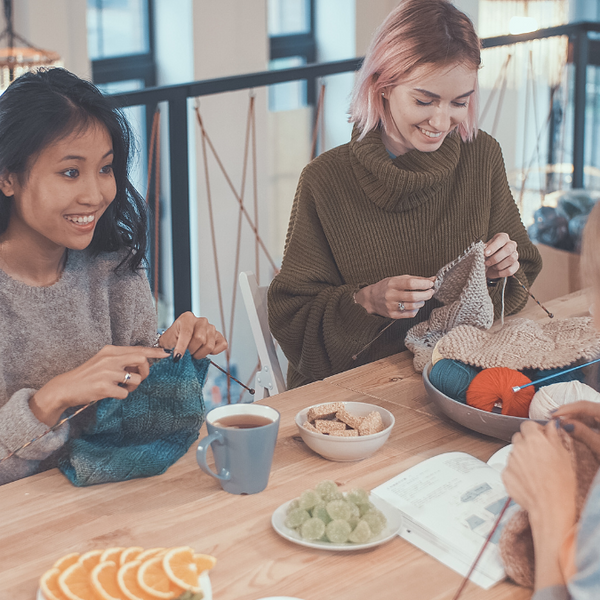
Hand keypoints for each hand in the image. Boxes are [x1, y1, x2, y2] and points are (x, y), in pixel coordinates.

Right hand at [30, 345, 169, 425]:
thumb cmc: (87, 376)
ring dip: (133, 386)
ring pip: (136, 379)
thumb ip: (121, 360)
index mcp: (110, 351)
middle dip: (146, 370)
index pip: (138, 349)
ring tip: (121, 387)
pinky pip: (125, 393)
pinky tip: (111, 394)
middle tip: (139, 377)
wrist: (65, 388)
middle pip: (142, 360)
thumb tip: (142, 363)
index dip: (154, 351)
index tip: (166, 353)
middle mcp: (110, 359)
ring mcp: (107, 373)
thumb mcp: (103, 361)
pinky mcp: (104, 387)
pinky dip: (122, 395)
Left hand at [159, 312, 227, 360]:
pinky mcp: (219, 336)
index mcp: (187, 318)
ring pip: (209, 345)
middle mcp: (201, 321)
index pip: (187, 333)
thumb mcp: (166, 343)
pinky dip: (214, 352)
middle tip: (187, 353)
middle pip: (200, 339)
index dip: (182, 347)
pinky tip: (204, 351)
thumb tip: (174, 357)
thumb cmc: (173, 341)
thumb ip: (169, 349)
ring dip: (200, 354)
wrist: (179, 341)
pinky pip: (222, 345)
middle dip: (192, 351)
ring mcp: (212, 328)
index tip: (177, 358)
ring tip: (194, 352)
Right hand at [354, 275, 434, 318]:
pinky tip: (415, 305)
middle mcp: (391, 295)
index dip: (423, 283)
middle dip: (426, 294)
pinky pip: (410, 314)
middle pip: (413, 296)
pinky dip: (416, 310)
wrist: (371, 299)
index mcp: (392, 283)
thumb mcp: (398, 279)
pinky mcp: (393, 315)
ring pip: (413, 306)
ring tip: (422, 298)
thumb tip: (433, 279)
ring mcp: (391, 306)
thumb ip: (416, 279)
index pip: (410, 283)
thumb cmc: (387, 287)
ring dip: (422, 302)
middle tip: (430, 292)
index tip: (430, 283)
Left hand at [484, 232, 519, 278]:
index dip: (493, 246)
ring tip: (492, 266)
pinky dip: (502, 272)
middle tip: (487, 263)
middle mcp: (511, 244)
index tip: (485, 253)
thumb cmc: (486, 254)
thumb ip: (483, 250)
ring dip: (499, 265)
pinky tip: (497, 271)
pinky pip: (511, 269)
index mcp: (503, 238)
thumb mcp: (483, 250)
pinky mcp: (516, 265)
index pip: (501, 239)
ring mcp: (515, 255)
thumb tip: (483, 252)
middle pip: (508, 249)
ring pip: (511, 259)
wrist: (488, 265)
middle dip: (496, 258)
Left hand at [502, 420, 576, 589]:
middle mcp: (518, 448)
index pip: (527, 425)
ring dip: (521, 457)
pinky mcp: (504, 475)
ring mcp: (510, 462)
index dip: (535, 430)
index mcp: (533, 439)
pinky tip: (529, 480)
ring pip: (514, 453)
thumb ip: (554, 435)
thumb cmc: (561, 483)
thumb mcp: (564, 455)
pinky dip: (516, 472)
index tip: (540, 437)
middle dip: (527, 442)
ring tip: (536, 471)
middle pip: (518, 437)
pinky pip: (509, 468)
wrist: (551, 507)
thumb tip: (552, 424)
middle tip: (539, 455)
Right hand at [553, 401, 599, 462]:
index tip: (552, 415)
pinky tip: (575, 430)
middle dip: (570, 413)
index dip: (567, 409)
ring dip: (576, 419)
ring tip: (562, 426)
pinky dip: (584, 425)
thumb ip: (583, 434)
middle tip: (554, 420)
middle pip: (587, 409)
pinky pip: (595, 423)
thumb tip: (564, 424)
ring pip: (591, 416)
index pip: (585, 406)